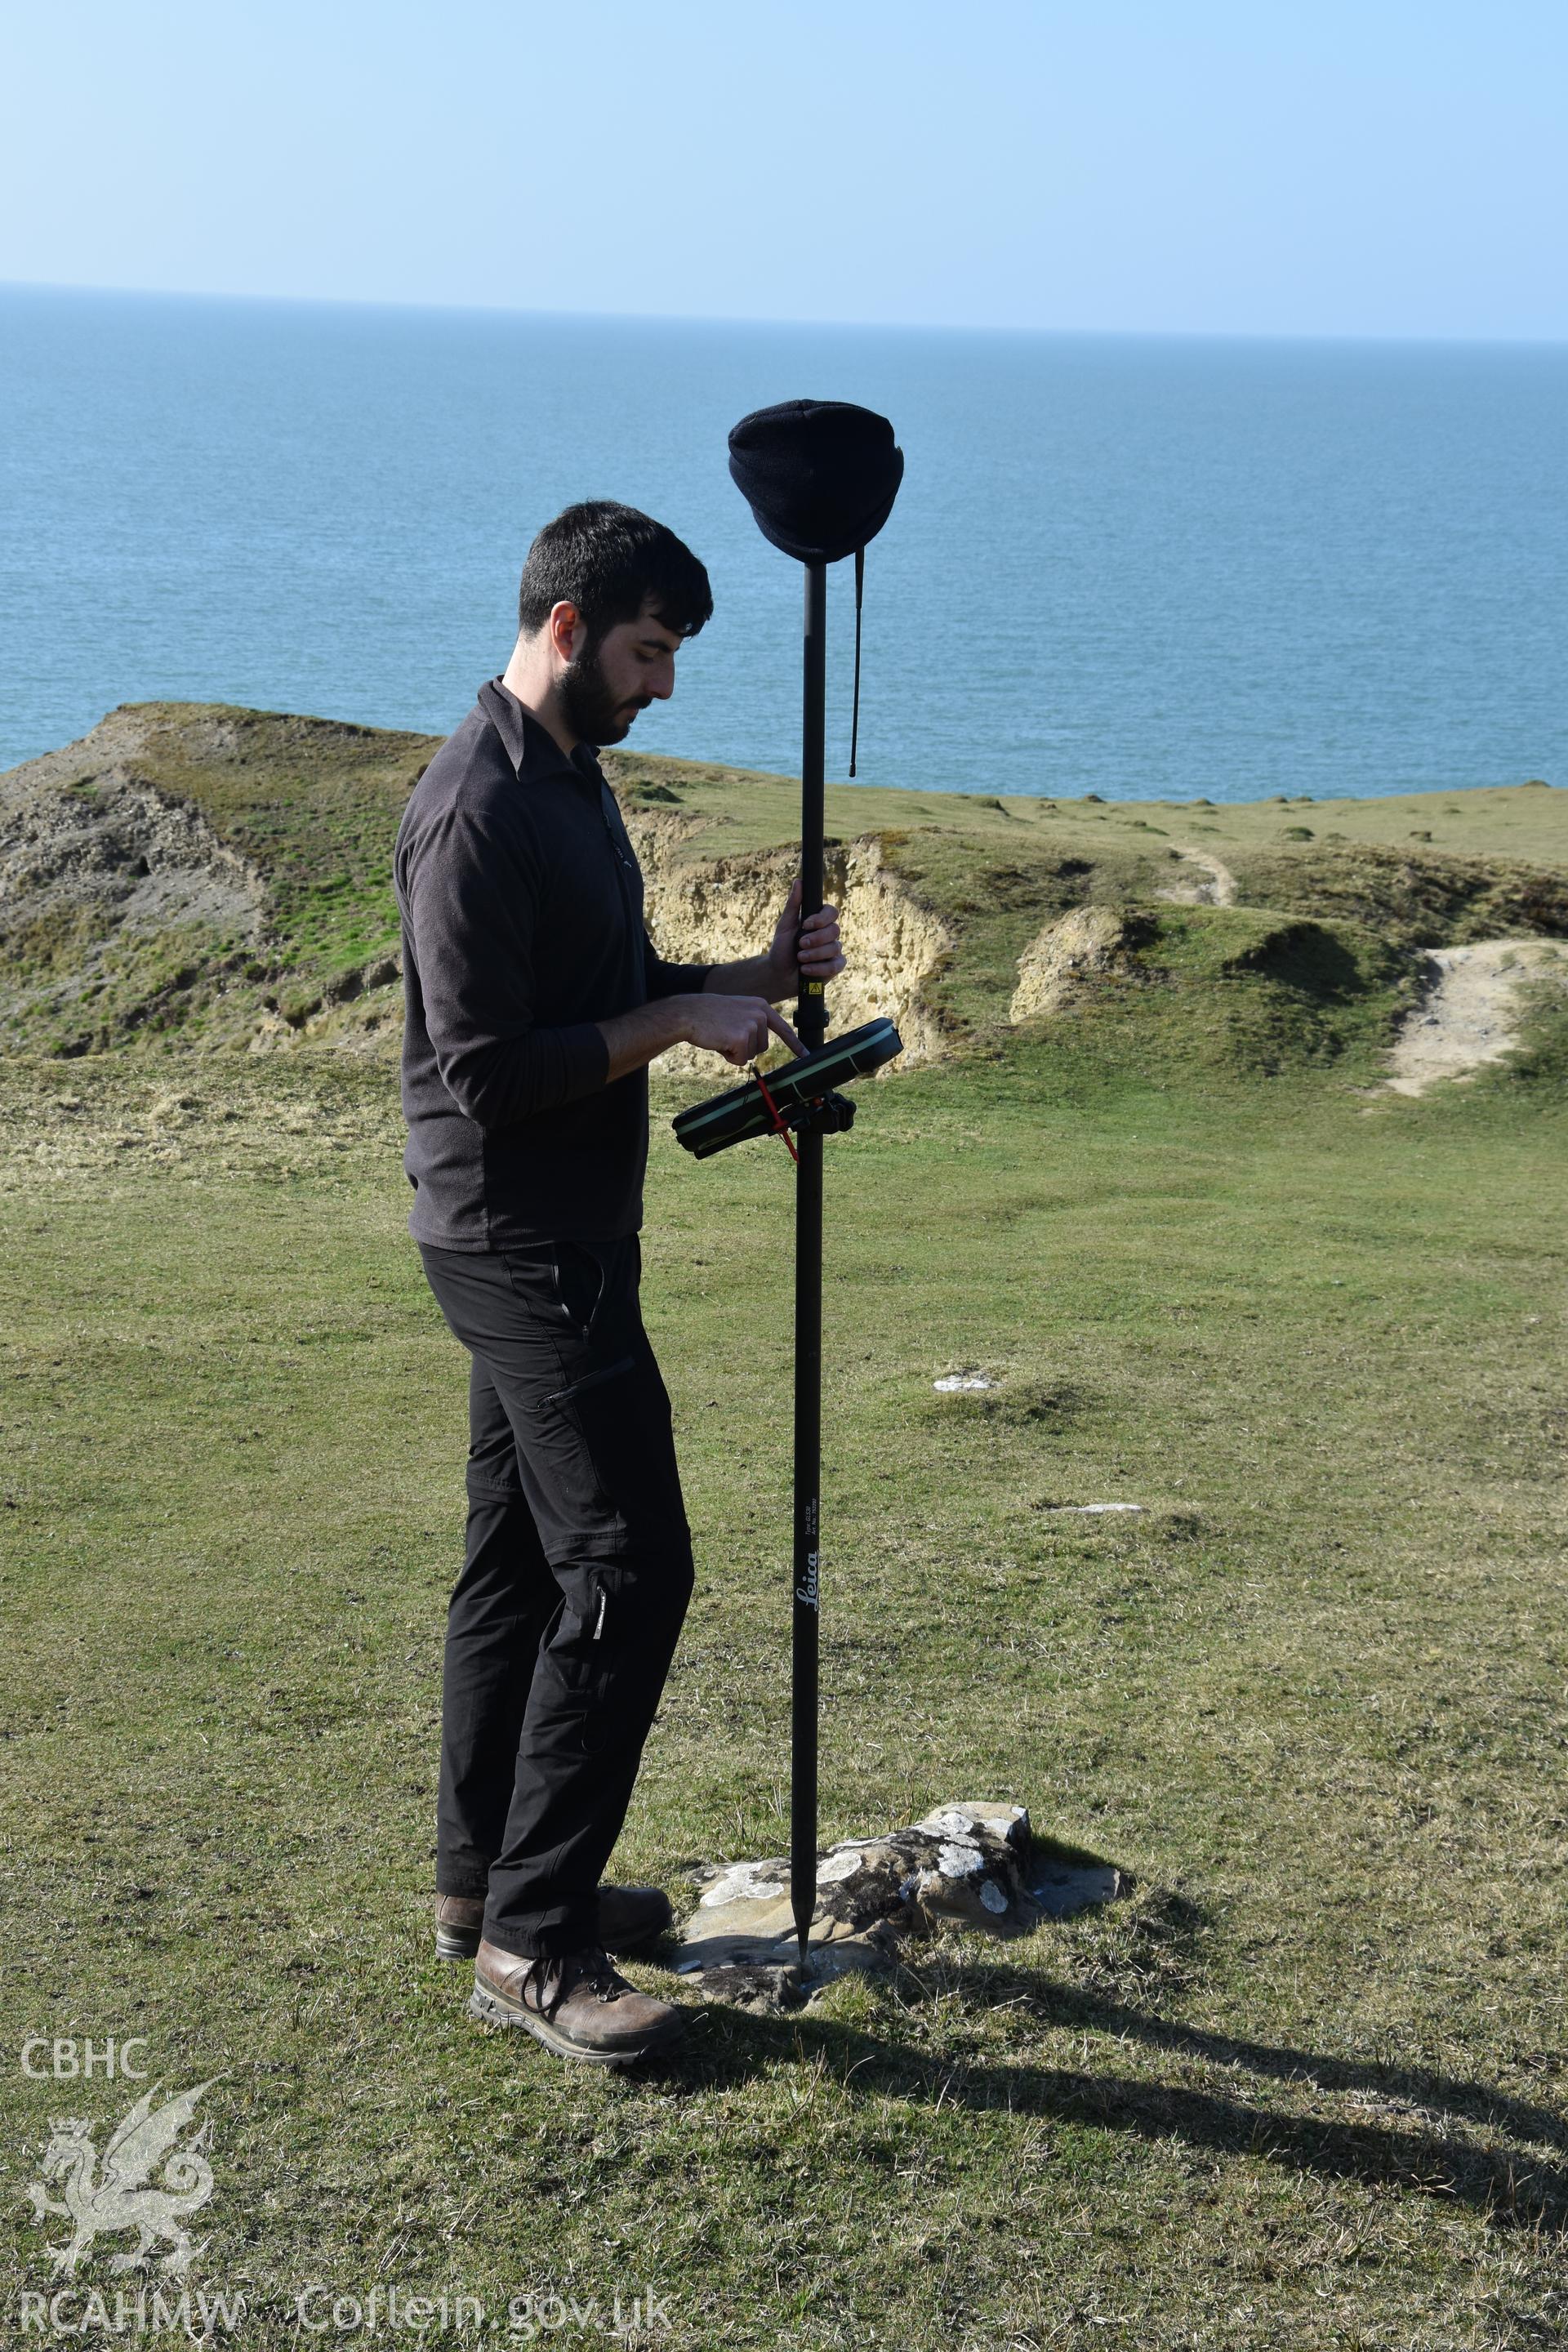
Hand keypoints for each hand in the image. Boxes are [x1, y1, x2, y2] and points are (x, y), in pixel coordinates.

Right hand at [680, 994, 803, 1067]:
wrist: (689, 1014)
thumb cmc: (708, 1015)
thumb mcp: (737, 1012)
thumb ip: (752, 1023)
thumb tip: (760, 1046)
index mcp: (760, 1006)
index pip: (783, 1028)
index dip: (795, 1044)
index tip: (806, 1055)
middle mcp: (760, 1013)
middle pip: (762, 1047)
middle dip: (745, 1047)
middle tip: (727, 1034)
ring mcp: (752, 1024)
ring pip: (752, 1055)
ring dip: (736, 1052)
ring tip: (722, 1036)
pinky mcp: (742, 1037)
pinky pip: (741, 1060)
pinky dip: (729, 1057)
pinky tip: (719, 1042)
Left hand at [768, 878, 846, 996]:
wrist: (779, 974)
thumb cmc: (782, 948)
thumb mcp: (785, 926)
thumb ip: (793, 904)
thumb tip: (798, 881)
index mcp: (819, 921)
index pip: (831, 912)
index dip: (821, 918)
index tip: (806, 924)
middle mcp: (829, 934)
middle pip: (835, 930)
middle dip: (816, 939)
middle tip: (800, 944)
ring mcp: (833, 951)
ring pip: (835, 948)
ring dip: (814, 954)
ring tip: (800, 958)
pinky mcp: (834, 967)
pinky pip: (836, 965)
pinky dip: (820, 968)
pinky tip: (806, 970)